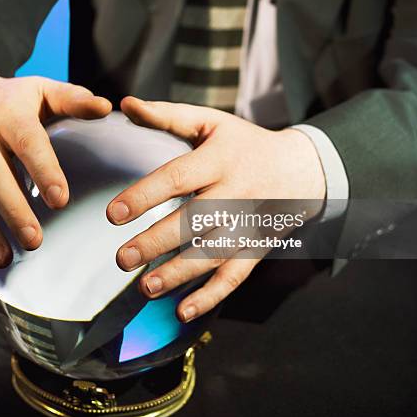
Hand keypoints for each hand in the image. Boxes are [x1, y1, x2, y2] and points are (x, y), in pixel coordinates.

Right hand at [0, 67, 111, 272]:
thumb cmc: (10, 98)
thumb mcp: (41, 90)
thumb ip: (73, 99)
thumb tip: (106, 107)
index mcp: (9, 114)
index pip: (27, 142)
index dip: (43, 169)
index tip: (60, 199)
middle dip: (13, 210)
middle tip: (35, 240)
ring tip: (5, 258)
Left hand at [107, 97, 325, 321]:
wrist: (302, 169)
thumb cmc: (244, 144)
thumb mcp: (211, 122)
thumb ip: (167, 115)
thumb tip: (125, 104)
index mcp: (219, 159)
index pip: (178, 178)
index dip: (145, 196)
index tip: (113, 214)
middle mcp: (236, 193)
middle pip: (194, 221)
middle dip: (157, 242)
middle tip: (122, 258)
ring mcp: (249, 224)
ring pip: (213, 254)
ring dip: (179, 274)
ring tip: (145, 287)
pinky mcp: (257, 247)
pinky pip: (236, 276)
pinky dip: (211, 296)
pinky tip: (183, 312)